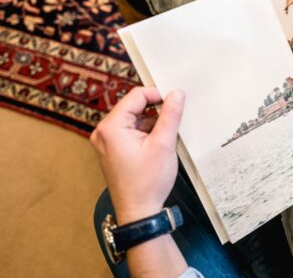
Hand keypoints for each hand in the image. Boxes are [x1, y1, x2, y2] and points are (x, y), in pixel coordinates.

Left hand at [91, 87, 184, 224]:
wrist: (139, 212)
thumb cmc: (147, 182)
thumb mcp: (163, 144)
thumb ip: (170, 114)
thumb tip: (176, 93)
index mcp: (111, 127)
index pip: (136, 96)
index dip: (157, 94)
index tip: (175, 101)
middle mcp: (104, 132)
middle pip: (134, 107)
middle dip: (155, 111)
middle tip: (173, 121)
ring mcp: (106, 142)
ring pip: (134, 119)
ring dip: (151, 123)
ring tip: (165, 139)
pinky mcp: (112, 150)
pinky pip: (130, 132)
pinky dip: (145, 133)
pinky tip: (158, 146)